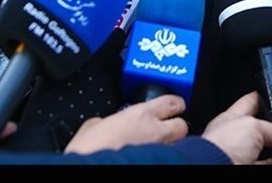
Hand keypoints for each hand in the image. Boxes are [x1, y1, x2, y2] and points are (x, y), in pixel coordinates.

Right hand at [64, 95, 188, 154]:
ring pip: (177, 144)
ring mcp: (158, 151)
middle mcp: (155, 133)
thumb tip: (104, 124)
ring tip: (158, 145)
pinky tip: (151, 157)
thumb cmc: (89, 151)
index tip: (173, 104)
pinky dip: (161, 155)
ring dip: (170, 143)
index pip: (172, 102)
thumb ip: (107, 121)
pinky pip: (166, 157)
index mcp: (140, 115)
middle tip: (166, 126)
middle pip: (181, 125)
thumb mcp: (93, 126)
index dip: (175, 103)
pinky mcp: (156, 165)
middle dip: (176, 126)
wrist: (91, 169)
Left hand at [201, 91, 271, 164]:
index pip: (252, 103)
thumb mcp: (251, 127)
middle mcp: (236, 139)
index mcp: (231, 121)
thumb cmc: (219, 148)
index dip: (268, 99)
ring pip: (271, 151)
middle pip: (265, 129)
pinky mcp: (250, 170)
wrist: (212, 170)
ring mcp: (243, 157)